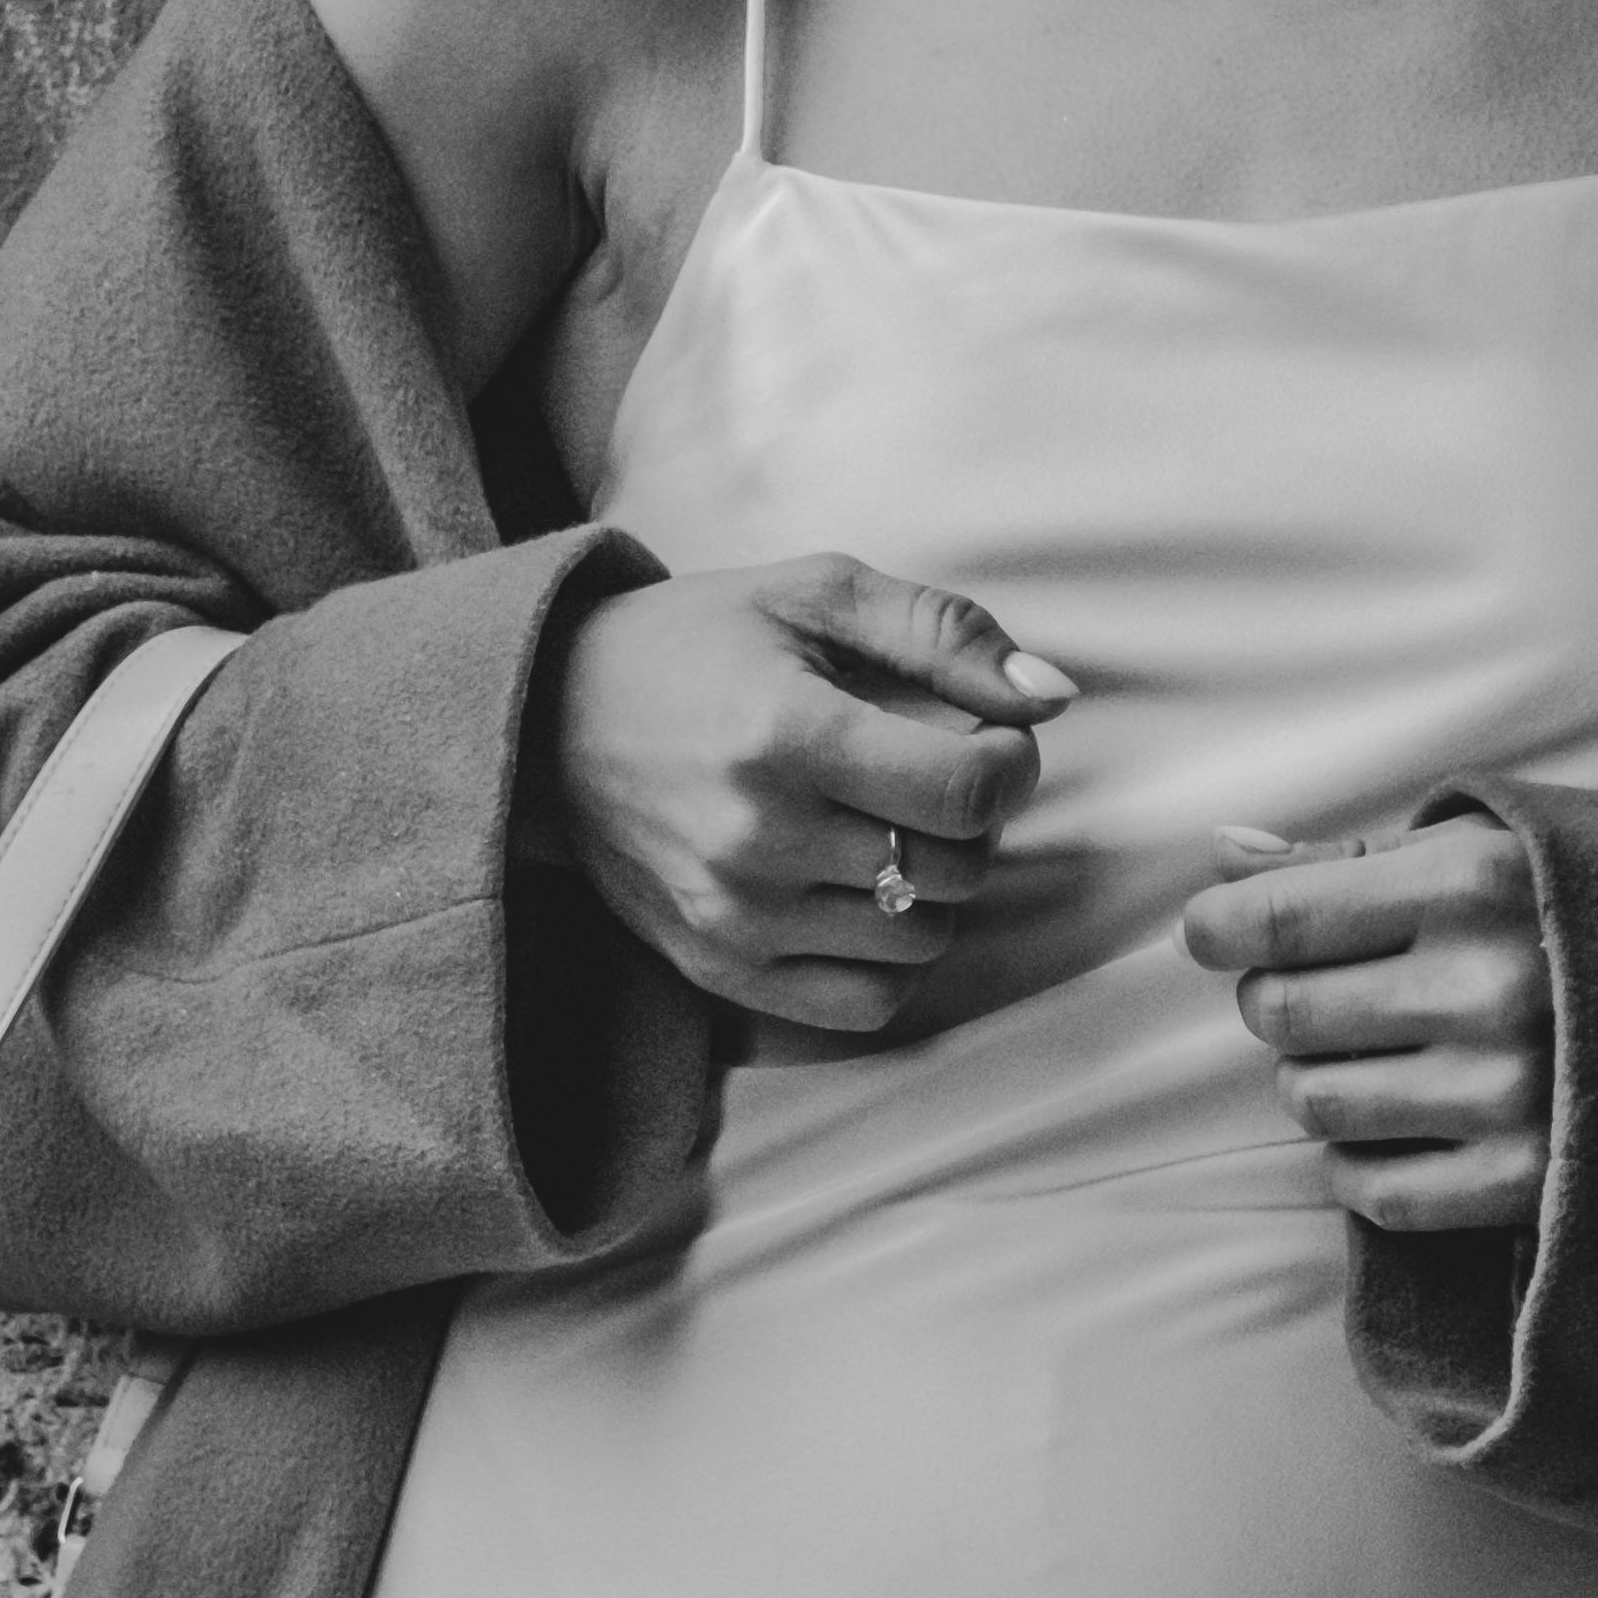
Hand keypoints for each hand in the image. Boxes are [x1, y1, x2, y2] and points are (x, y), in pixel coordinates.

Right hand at [530, 555, 1075, 1032]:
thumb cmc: (692, 644)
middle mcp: (759, 838)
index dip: (1013, 763)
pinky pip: (866, 1002)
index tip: (991, 739)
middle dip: (973, 818)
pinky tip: (861, 894)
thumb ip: (944, 633)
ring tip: (889, 828)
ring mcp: (736, 916)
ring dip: (935, 886)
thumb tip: (1053, 694)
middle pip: (956, 867)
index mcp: (786, 733)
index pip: (971, 792)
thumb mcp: (814, 594)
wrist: (544, 718)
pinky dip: (889, 957)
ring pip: (923, 939)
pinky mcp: (719, 966)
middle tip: (929, 773)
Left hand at [1178, 813, 1551, 1231]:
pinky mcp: (1530, 1181)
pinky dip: (1356, 1162)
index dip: (1216, 928)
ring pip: (1313, 1101)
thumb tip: (1223, 853)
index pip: (1278, 917)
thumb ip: (1352, 859)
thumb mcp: (1491, 851)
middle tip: (1322, 989)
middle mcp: (1490, 987)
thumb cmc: (1594, 909)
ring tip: (1375, 1052)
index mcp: (1477, 882)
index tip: (1208, 932)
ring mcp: (1511, 1094)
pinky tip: (1403, 1122)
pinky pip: (1371, 1191)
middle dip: (1275, 1000)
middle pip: (1281, 1012)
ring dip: (1314, 1078)